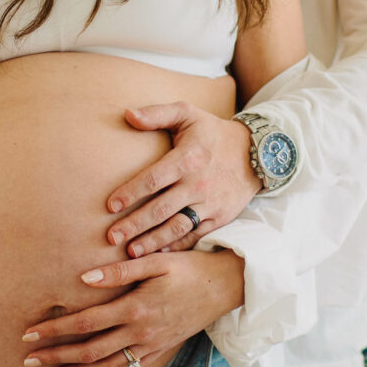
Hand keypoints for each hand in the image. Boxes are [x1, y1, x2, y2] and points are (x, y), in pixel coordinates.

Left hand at [20, 250, 245, 366]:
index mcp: (134, 308)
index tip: (30, 333)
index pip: (85, 322)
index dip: (55, 329)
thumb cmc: (189, 268)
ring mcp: (151, 345)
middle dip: (56, 355)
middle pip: (89, 350)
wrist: (225, 286)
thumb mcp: (155, 262)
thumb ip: (119, 272)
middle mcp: (140, 332)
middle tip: (28, 360)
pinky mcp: (160, 350)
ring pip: (107, 365)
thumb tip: (85, 279)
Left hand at [104, 105, 257, 256]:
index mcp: (187, 159)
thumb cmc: (213, 132)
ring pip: (176, 227)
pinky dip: (176, 246)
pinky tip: (158, 253)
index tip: (110, 206)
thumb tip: (127, 114)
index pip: (153, 179)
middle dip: (134, 225)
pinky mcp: (219, 217)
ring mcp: (209, 204)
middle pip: (160, 210)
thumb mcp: (188, 113)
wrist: (257, 153)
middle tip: (111, 237)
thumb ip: (157, 114)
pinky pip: (194, 235)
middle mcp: (198, 184)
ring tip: (130, 253)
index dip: (130, 192)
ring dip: (152, 241)